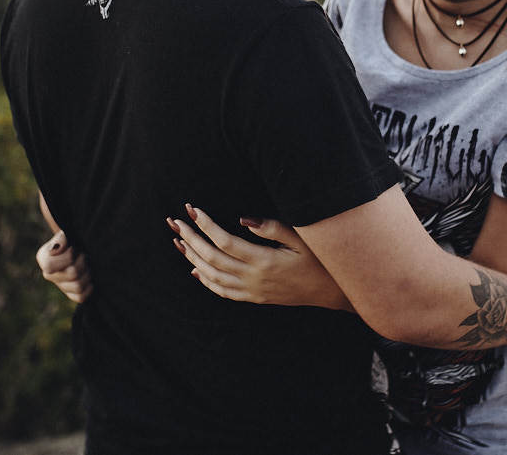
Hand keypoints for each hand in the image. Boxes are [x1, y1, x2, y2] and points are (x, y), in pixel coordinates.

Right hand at [36, 230, 92, 303]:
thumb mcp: (67, 234)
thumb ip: (61, 239)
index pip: (50, 266)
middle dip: (82, 262)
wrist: (81, 245)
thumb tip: (58, 245)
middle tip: (84, 255)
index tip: (73, 248)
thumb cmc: (73, 239)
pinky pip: (80, 297)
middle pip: (71, 274)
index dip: (67, 257)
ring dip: (87, 274)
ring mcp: (60, 285)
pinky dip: (88, 287)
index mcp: (44, 258)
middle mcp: (49, 274)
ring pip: (77, 286)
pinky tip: (90, 278)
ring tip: (88, 264)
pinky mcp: (70, 293)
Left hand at [167, 205, 350, 310]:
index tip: (192, 209)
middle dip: (191, 238)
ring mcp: (252, 291)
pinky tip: (195, 269)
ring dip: (192, 258)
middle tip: (175, 221)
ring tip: (179, 241)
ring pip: (213, 276)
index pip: (225, 242)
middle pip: (212, 258)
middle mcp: (253, 278)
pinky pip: (222, 291)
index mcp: (264, 261)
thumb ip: (272, 228)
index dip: (206, 225)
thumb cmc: (320, 260)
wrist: (331, 292)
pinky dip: (205, 280)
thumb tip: (242, 218)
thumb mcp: (302, 239)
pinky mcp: (254, 297)